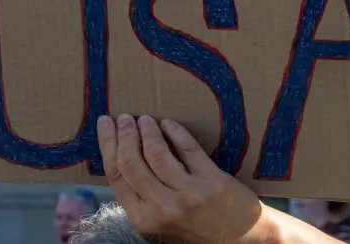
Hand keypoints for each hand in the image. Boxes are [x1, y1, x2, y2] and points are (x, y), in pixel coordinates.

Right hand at [96, 115, 262, 243]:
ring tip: (145, 119)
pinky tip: (169, 123)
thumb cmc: (198, 227)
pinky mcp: (211, 182)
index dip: (107, 145)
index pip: (116, 176)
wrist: (244, 239)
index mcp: (144, 220)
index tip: (105, 124)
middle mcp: (163, 209)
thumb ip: (141, 195)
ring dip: (147, 130)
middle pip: (131, 162)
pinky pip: (187, 148)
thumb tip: (120, 153)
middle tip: (125, 118)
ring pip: (156, 153)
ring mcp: (188, 196)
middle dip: (124, 134)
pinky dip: (174, 131)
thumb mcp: (161, 220)